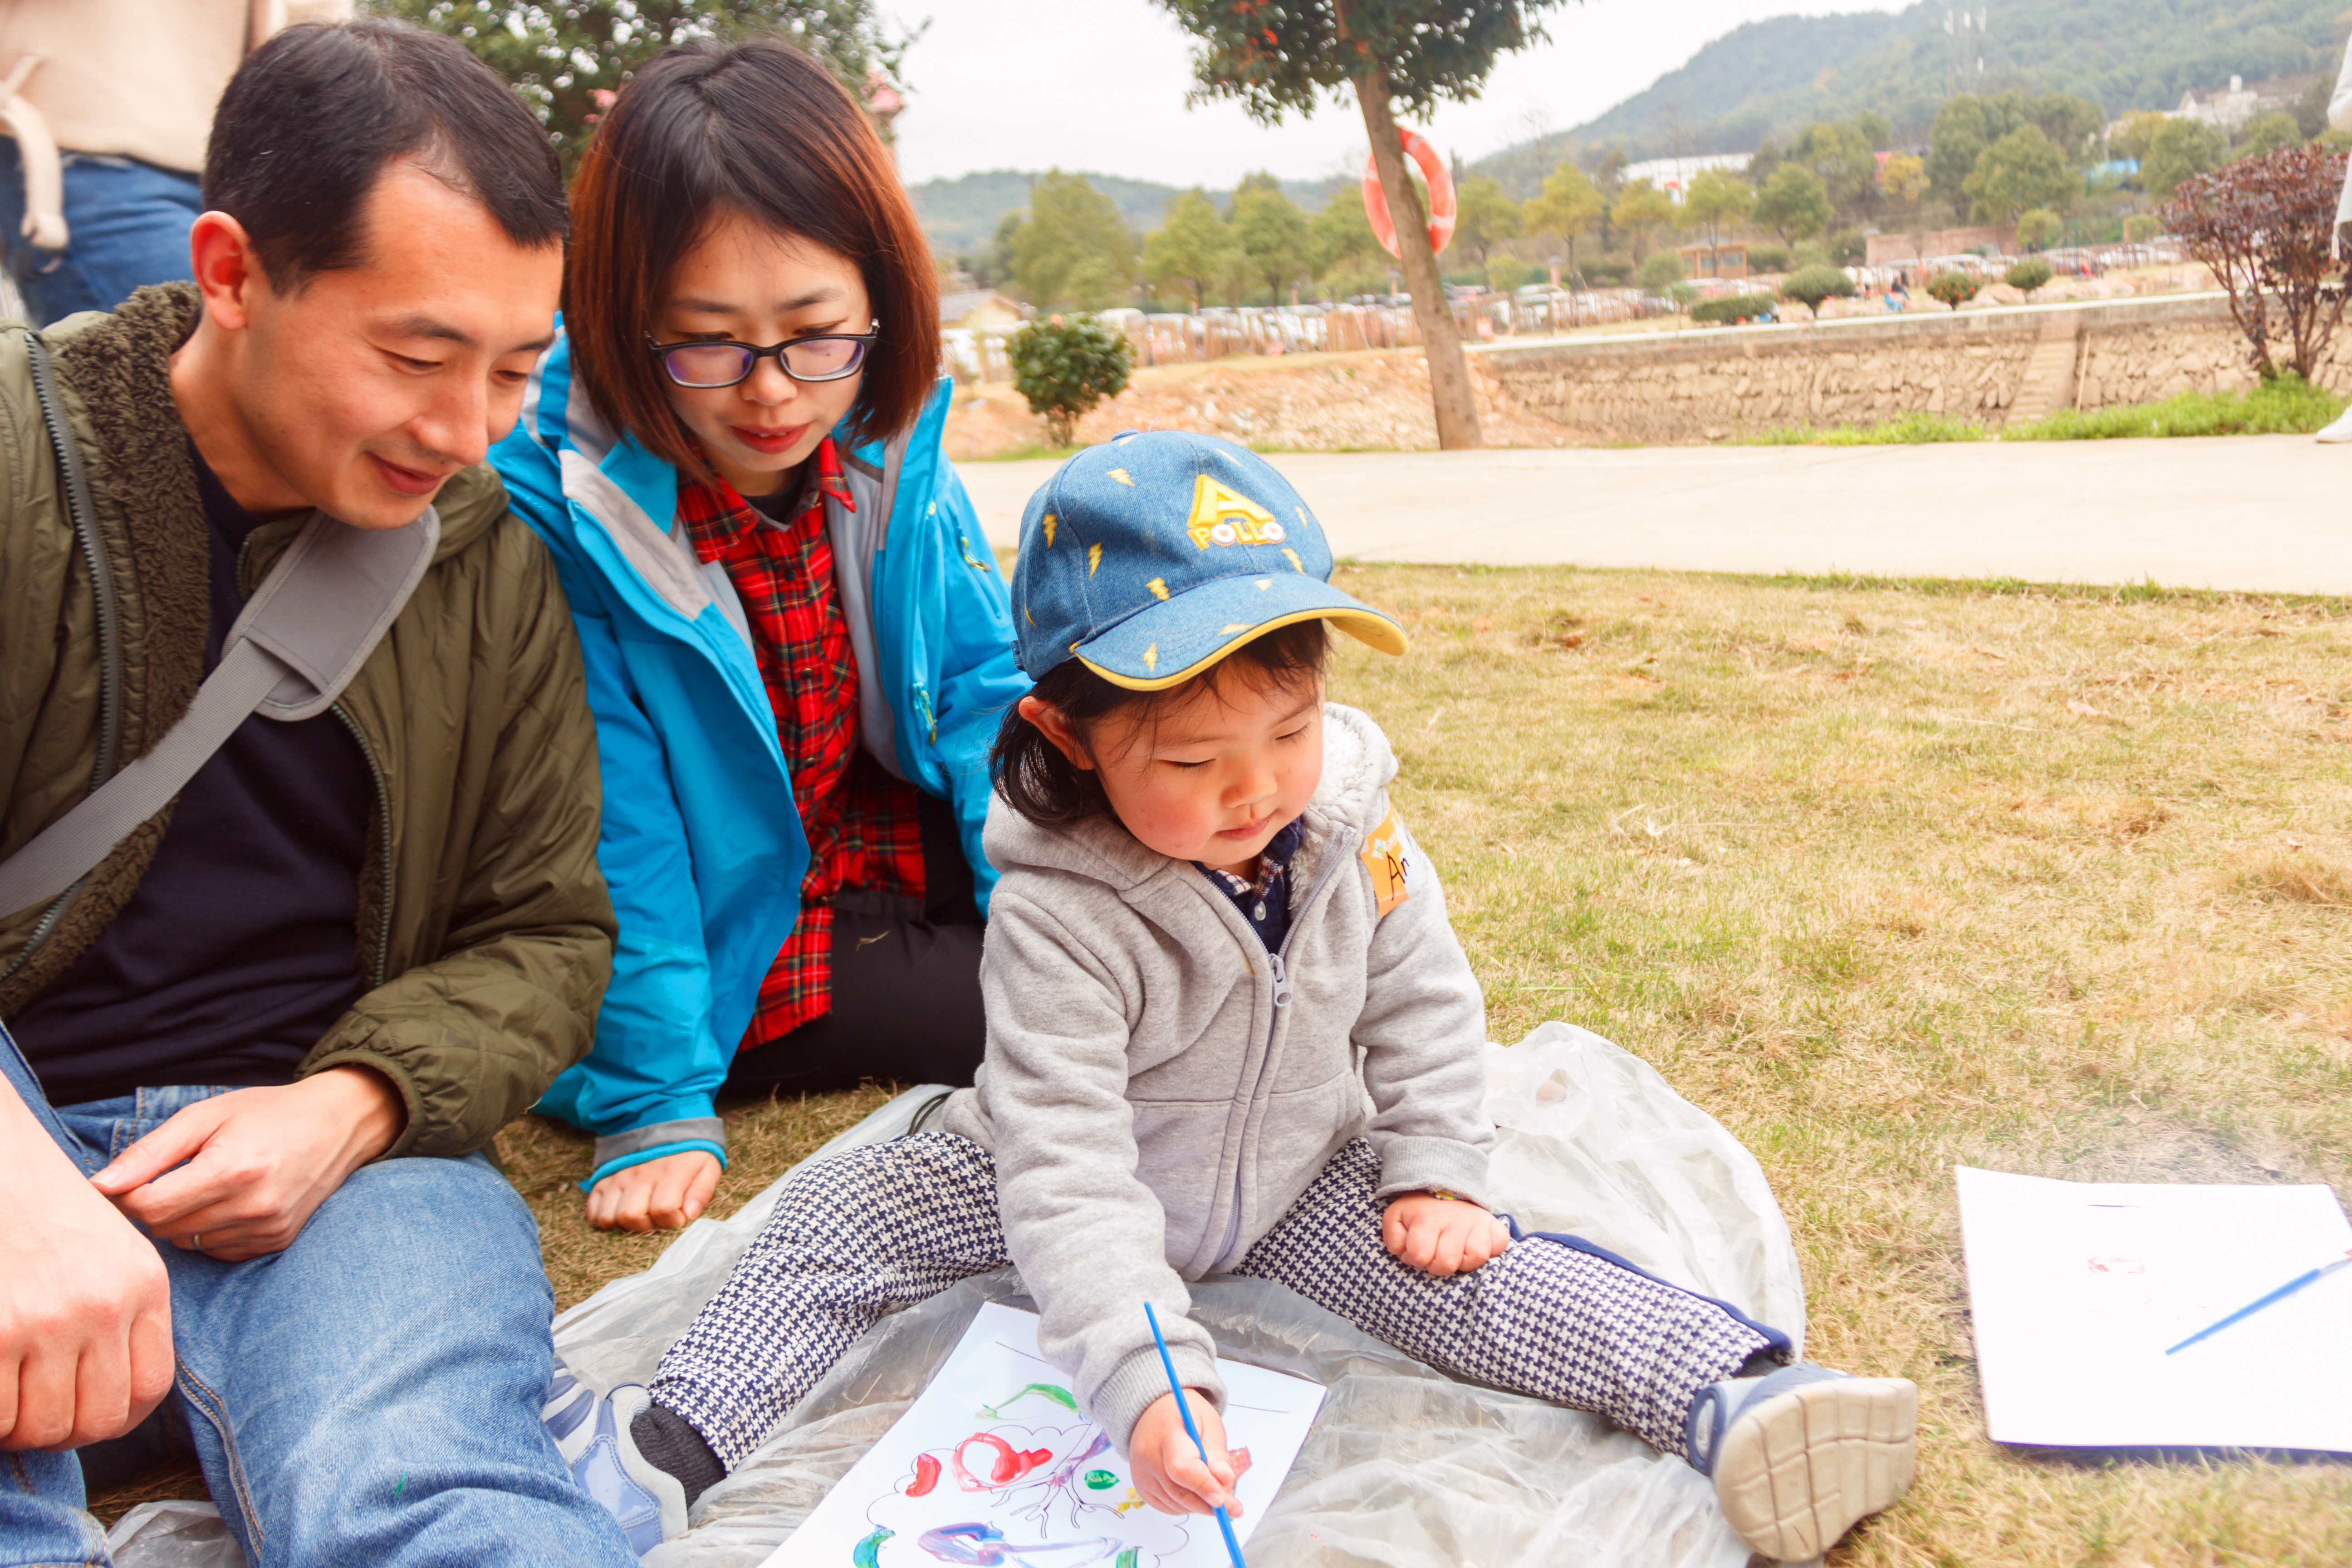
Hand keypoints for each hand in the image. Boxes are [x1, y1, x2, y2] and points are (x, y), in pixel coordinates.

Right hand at [0, 1077, 173, 1449]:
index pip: (148, 1388)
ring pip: (43, 1426)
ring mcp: (47, 1320)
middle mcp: (104, 1305)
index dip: (115, 1418)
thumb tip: (110, 1398)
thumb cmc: (47, 1211)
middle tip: (35, 1413)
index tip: (86, 1416)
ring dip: (20, 1426)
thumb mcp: (113, 1252)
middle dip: (64, 1430)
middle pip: (97, 1419)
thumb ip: (125, 1315)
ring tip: (8, 1398)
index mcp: (143, 1285)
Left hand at [89, 1066, 405, 1261]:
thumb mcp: (205, 1116)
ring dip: (182, 1219)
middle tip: (169, 1176)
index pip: (149, 1206)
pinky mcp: (276, 1241)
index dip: (129, 1194)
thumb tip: (100, 1186)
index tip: (133, 1176)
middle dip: (154, 1204)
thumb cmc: (266, 1112)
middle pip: (165, 1227)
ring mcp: (268, 1228)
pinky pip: (216, 1249)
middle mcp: (254, 1205)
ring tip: (204, 1184)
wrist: (338, 1124)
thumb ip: (150, 1151)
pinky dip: (209, 1230)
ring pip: (187, 1242)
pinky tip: (227, 1201)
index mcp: (233, 1168)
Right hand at [586, 1149, 721, 1232]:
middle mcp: (641, 1176)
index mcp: (670, 1173)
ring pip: (608, 1217)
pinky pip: (593, 1209)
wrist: (662, 1121)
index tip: (677, 1216)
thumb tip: (689, 1215)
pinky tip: (620, 1213)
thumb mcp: (707, 1166)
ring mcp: (619, 1177)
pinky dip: (602, 1218)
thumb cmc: (688, 1150)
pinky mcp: (605, 1178)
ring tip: (638, 1217)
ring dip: (623, 1225)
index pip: (663, 1211)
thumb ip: (701, 1192)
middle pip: (631, 1217)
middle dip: (645, 1227)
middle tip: (656, 1219)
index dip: (672, 1222)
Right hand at [1128, 1390, 1250, 1517]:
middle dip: (1209, 1503)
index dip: (1203, 1486)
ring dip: (1200, 1505)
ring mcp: (1141, 1473)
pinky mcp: (1141, 1487)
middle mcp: (1147, 1455)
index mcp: (1166, 1432)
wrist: (1154, 1414)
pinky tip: (1196, 1492)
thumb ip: (1217, 1452)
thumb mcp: (1209, 1422)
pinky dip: (1187, 1506)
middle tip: (1233, 1507)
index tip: (1224, 1499)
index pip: (1182, 1467)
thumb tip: (1225, 1480)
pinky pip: (1168, 1507)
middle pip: (1179, 1492)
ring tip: (1215, 1491)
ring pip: (1176, 1504)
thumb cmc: (1185, 1417)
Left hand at [1382, 1191, 1512, 1277]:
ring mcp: (1476, 1220)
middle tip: (1438, 1251)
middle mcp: (1453, 1219)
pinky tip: (1476, 1244)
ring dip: (1464, 1261)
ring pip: (1475, 1256)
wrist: (1443, 1186)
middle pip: (1447, 1262)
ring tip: (1457, 1251)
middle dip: (1438, 1263)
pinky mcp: (1493, 1223)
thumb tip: (1405, 1254)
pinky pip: (1499, 1244)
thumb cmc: (1419, 1210)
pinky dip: (1491, 1250)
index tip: (1418, 1250)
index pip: (1420, 1255)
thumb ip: (1394, 1239)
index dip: (1416, 1258)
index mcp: (1426, 1218)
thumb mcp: (1397, 1218)